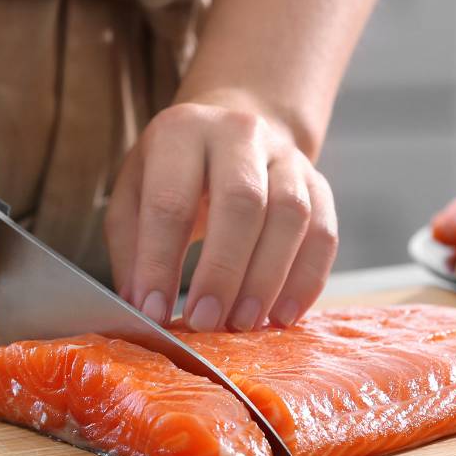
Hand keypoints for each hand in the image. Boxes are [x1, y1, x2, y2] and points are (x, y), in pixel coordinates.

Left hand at [106, 97, 338, 331]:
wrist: (228, 135)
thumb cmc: (171, 176)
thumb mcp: (133, 197)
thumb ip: (131, 250)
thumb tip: (142, 308)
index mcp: (181, 131)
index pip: (170, 202)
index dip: (160, 263)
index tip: (154, 312)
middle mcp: (239, 133)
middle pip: (242, 202)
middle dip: (223, 272)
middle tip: (206, 322)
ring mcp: (286, 156)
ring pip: (291, 216)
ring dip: (268, 279)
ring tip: (243, 324)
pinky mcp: (318, 184)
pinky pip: (323, 233)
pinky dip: (306, 281)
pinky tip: (282, 316)